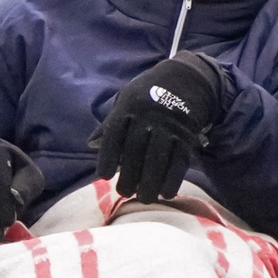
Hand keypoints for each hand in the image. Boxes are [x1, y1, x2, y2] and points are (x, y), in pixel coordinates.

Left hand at [93, 52, 225, 202]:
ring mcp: (170, 126)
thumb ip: (110, 123)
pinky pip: (180, 161)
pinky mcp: (187, 136)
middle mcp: (148, 117)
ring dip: (151, 182)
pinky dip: (173, 179)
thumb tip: (90, 144)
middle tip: (124, 193)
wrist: (186, 79)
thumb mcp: (126, 100)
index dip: (109, 156)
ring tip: (145, 198)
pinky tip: (166, 193)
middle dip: (130, 175)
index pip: (115, 134)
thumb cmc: (149, 93)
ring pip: (158, 159)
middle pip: (136, 151)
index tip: (104, 176)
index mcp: (129, 107)